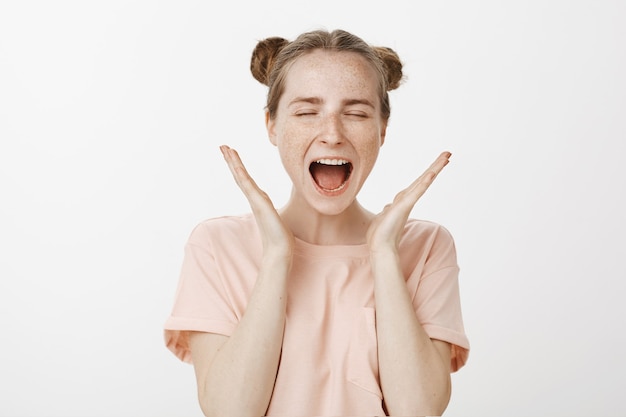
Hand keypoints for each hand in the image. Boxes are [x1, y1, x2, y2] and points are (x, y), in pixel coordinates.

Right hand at [220, 145, 293, 259]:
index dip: (239, 167)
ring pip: (241, 177)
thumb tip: (275, 216)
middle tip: (223, 146)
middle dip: (232, 161)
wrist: (280, 251)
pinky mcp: (259, 203)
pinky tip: (236, 164)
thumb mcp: (279, 220)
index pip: (246, 181)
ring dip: (233, 162)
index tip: (233, 155)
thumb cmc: (281, 239)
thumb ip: (274, 215)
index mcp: (259, 201)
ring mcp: (256, 200)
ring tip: (225, 149)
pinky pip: (247, 185)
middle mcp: (255, 199)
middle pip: (240, 176)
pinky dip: (241, 173)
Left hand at [367, 151, 450, 252]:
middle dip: (436, 166)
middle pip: (424, 179)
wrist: (380, 246)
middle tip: (448, 154)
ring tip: (446, 157)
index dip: (427, 173)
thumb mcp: (384, 216)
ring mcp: (407, 202)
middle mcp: (408, 200)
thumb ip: (389, 210)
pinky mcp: (404, 206)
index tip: (437, 163)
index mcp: (404, 201)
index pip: (417, 183)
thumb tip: (388, 207)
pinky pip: (416, 192)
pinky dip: (424, 183)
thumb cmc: (381, 234)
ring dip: (434, 169)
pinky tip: (431, 173)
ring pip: (423, 182)